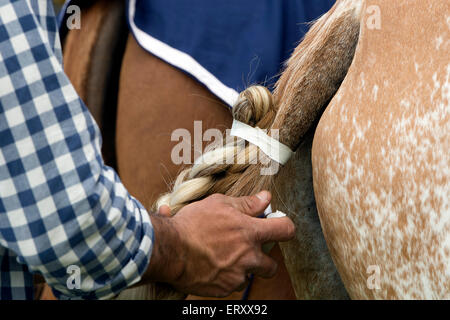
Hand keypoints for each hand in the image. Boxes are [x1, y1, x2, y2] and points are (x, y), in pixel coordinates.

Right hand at [143, 191, 294, 296]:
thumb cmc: (193, 224)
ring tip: (221, 257)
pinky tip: (210, 265)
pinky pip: (231, 285)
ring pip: (249, 276)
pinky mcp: (223, 290)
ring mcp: (237, 276)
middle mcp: (248, 257)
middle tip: (247, 250)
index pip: (285, 230)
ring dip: (241, 268)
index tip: (277, 225)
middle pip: (272, 266)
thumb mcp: (219, 204)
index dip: (285, 226)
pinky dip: (224, 277)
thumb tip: (265, 198)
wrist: (169, 250)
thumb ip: (247, 203)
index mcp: (251, 233)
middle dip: (263, 259)